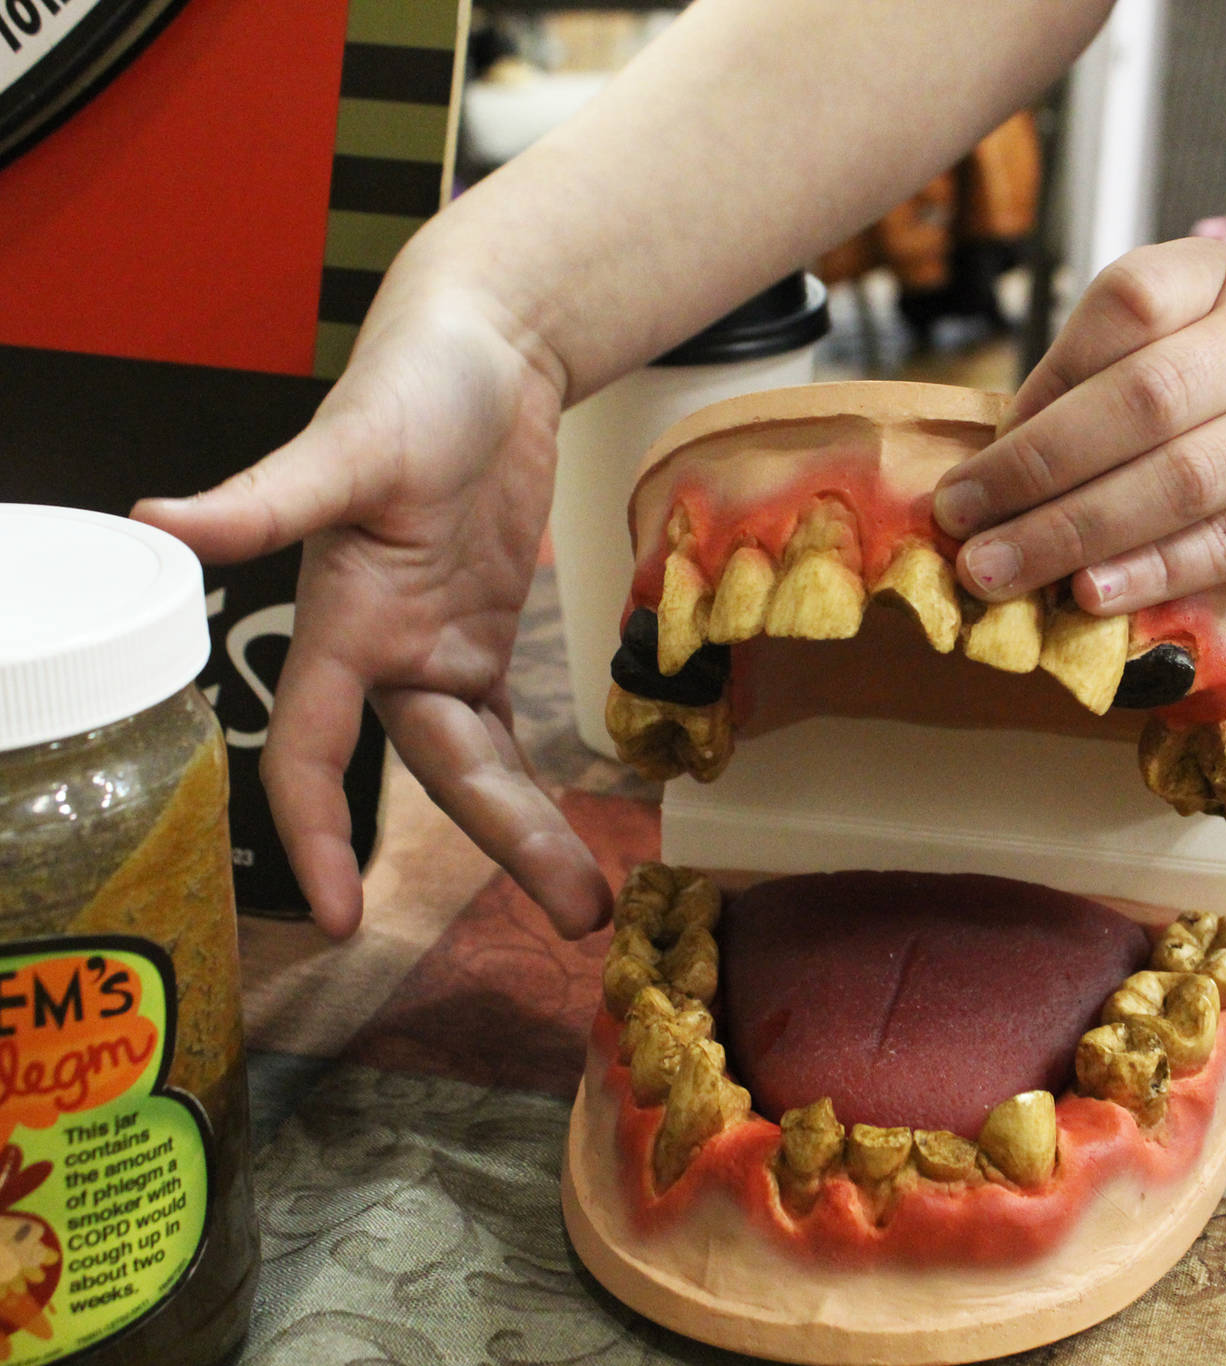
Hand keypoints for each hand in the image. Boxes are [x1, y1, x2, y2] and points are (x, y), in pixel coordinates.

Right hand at [132, 279, 611, 939]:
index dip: (317, 830)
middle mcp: (384, 652)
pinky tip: (559, 830)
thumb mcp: (349, 441)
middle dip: (502, 842)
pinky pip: (501, 726)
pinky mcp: (482, 633)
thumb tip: (156, 522)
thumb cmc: (407, 385)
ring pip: (479, 763)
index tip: (340, 916)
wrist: (479, 349)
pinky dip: (524, 776)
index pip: (308, 750)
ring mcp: (437, 647)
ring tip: (587, 898)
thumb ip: (267, 496)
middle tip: (576, 915)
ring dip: (527, 827)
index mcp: (340, 622)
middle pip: (438, 771)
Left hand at [931, 238, 1225, 612]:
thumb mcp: (1214, 319)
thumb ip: (1117, 368)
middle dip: (1035, 469)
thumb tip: (1001, 454)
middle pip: (1144, 401)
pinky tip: (1091, 594)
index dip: (1047, 379)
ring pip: (1186, 479)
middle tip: (959, 523)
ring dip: (1077, 531)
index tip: (980, 453)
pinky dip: (1156, 571)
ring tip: (997, 571)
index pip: (1127, 305)